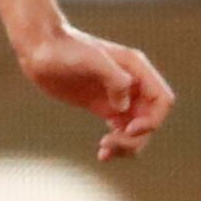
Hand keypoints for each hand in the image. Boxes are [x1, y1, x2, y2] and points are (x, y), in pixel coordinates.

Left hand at [16, 23, 173, 161]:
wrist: (39, 47)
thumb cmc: (64, 48)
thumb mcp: (90, 60)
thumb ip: (114, 78)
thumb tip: (124, 107)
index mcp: (136, 69)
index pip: (161, 101)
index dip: (152, 120)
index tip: (128, 129)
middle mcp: (131, 83)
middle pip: (150, 120)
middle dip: (136, 138)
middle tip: (110, 143)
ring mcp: (117, 96)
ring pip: (137, 129)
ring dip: (127, 145)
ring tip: (104, 151)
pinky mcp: (103, 106)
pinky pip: (120, 130)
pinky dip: (117, 144)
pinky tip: (102, 153)